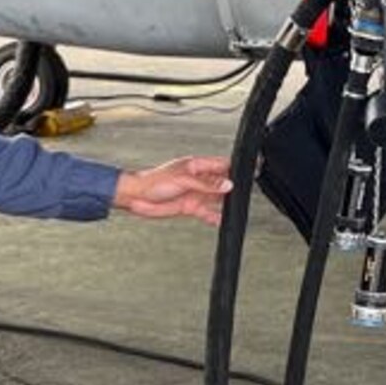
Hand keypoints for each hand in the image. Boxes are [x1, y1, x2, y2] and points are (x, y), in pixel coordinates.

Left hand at [113, 156, 234, 223]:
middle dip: (232, 186)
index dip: (234, 168)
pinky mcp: (190, 207)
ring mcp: (195, 193)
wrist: (137, 197)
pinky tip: (220, 219)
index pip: (221, 164)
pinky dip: (214, 216)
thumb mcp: (183, 180)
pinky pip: (206, 212)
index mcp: (196, 166)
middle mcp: (198, 179)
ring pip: (216, 198)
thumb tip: (226, 185)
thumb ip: (206, 184)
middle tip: (244, 192)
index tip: (248, 172)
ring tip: (235, 206)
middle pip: (221, 182)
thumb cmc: (154, 181)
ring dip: (225, 202)